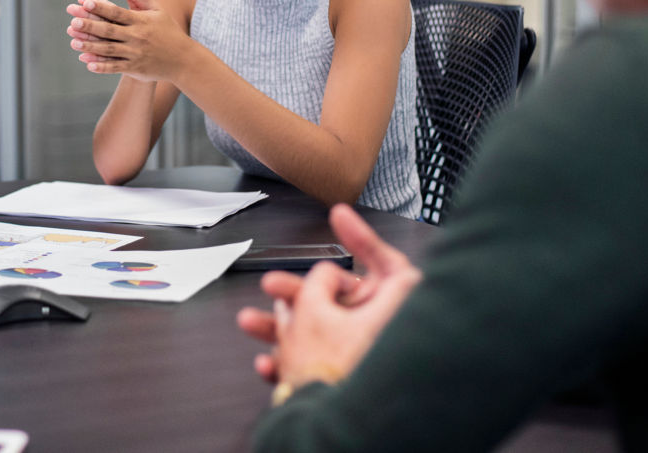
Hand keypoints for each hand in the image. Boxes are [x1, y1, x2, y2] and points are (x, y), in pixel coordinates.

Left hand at [65, 0, 191, 81]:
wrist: (183, 59)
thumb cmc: (168, 31)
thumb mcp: (157, 11)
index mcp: (140, 21)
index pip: (117, 12)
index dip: (100, 7)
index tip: (84, 2)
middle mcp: (136, 37)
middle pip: (109, 30)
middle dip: (90, 26)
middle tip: (73, 22)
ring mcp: (135, 53)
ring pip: (109, 50)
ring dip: (91, 47)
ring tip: (73, 43)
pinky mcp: (135, 68)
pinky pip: (115, 67)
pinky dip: (102, 66)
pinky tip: (87, 64)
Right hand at [237, 204, 420, 388]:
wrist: (334, 437)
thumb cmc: (334, 374)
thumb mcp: (314, 309)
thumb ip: (316, 281)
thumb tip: (320, 275)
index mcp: (395, 308)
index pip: (387, 259)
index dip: (361, 235)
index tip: (340, 217)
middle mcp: (389, 332)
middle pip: (342, 297)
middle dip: (299, 291)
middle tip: (273, 287)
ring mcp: (371, 359)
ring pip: (325, 330)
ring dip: (283, 325)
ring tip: (253, 323)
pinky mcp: (352, 383)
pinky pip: (321, 361)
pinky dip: (292, 358)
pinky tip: (269, 362)